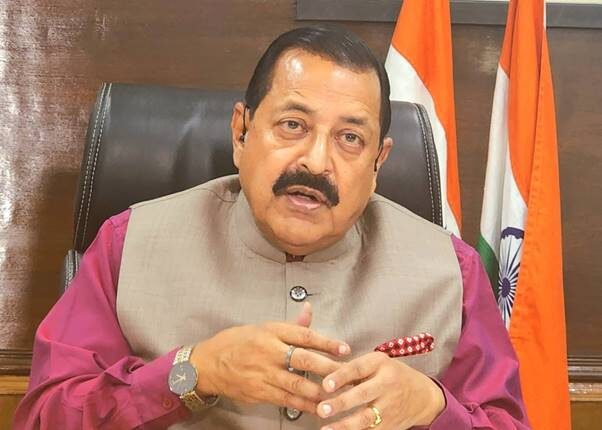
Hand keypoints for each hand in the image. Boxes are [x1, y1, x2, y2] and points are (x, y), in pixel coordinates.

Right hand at [191, 304, 350, 413]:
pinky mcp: (260, 392)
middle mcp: (268, 352)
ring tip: (340, 396)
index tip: (344, 348)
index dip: (326, 342)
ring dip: (320, 392)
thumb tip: (310, 310)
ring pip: (297, 384)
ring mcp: (264, 374)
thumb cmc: (236, 342)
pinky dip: (305, 405)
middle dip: (328, 369)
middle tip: (348, 374)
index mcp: (271, 332)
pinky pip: (287, 400)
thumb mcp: (262, 327)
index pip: (304, 335)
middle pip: (304, 360)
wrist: (207, 364)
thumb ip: (291, 325)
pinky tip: (319, 408)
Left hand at [316, 352, 444, 428]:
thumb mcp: (377, 364)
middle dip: (341, 403)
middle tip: (322, 409)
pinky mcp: (390, 426)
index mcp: (380, 364)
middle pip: (362, 394)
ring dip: (345, 425)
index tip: (326, 385)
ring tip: (326, 429)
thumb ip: (353, 368)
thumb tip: (321, 370)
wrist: (423, 396)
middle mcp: (386, 384)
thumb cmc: (392, 375)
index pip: (358, 369)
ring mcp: (389, 407)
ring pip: (366, 418)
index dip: (341, 376)